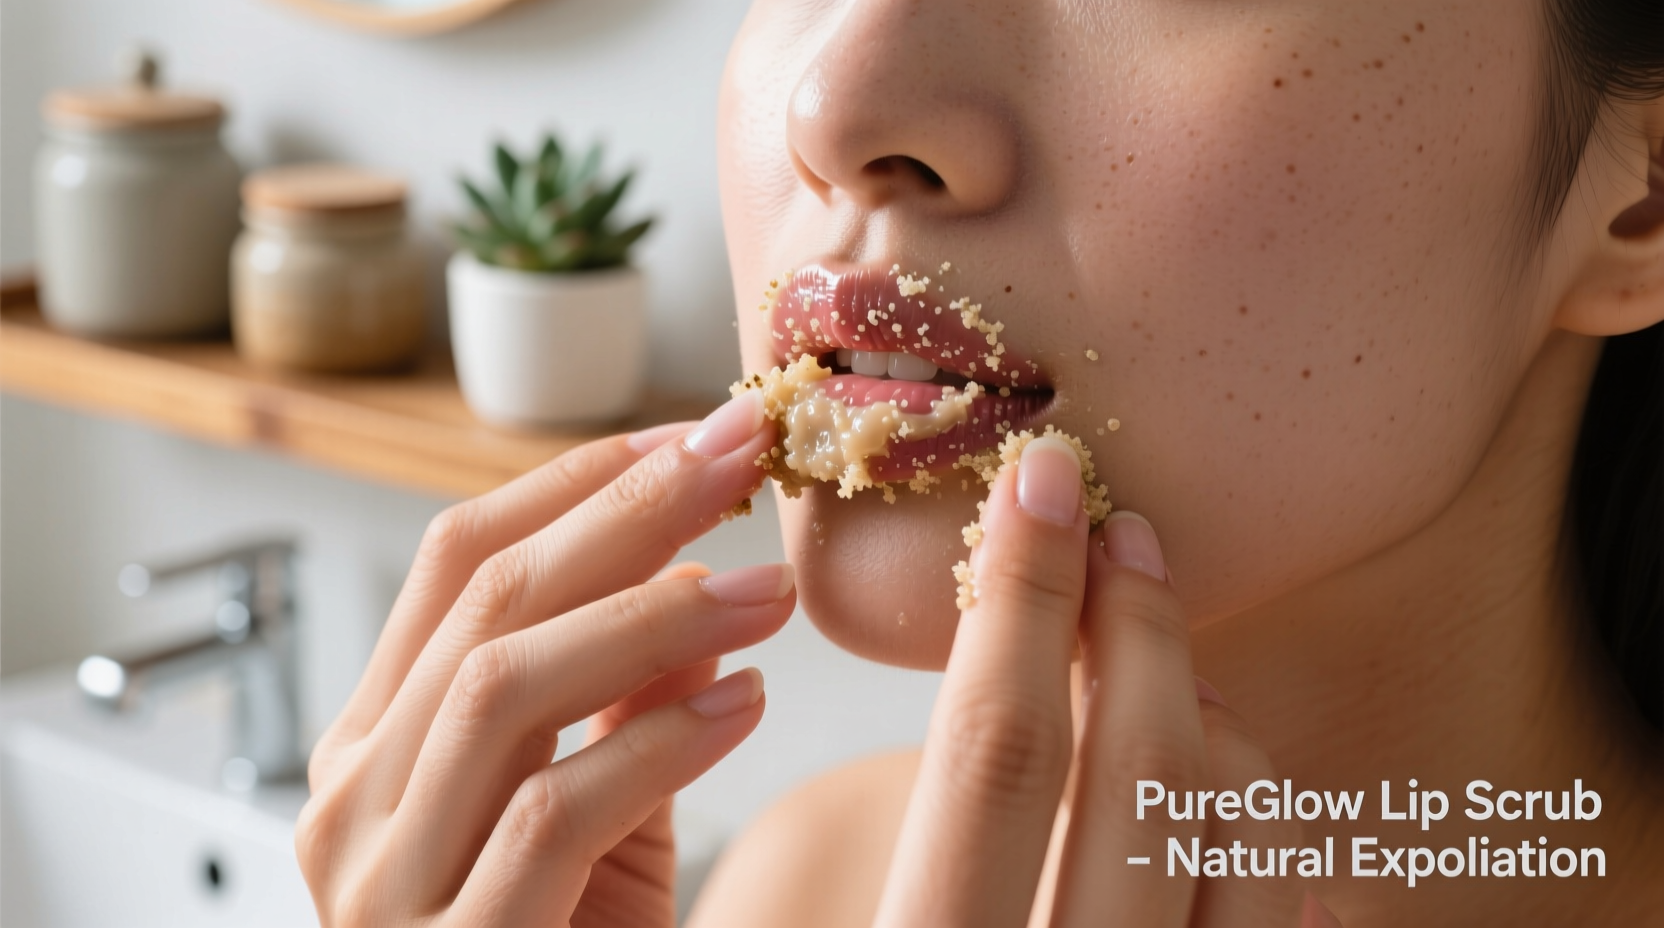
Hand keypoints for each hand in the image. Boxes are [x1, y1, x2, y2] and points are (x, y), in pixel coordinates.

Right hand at [296, 392, 793, 926]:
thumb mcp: (590, 806)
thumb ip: (619, 695)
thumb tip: (693, 572)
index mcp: (374, 743)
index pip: (456, 560)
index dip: (580, 481)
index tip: (692, 434)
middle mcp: (354, 798)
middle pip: (484, 601)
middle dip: (627, 513)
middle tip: (743, 456)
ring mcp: (388, 881)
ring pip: (503, 689)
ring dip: (653, 616)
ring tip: (768, 589)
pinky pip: (554, 815)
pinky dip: (658, 743)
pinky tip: (744, 703)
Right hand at [871, 437, 1342, 926]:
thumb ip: (862, 834)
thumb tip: (965, 668)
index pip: (995, 753)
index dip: (1020, 599)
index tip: (1034, 483)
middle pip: (1146, 775)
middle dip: (1139, 626)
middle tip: (1125, 535)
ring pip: (1243, 848)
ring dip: (1219, 731)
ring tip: (1181, 680)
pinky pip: (1287, 923)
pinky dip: (1260, 837)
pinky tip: (1223, 792)